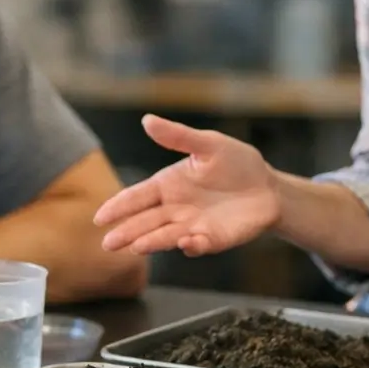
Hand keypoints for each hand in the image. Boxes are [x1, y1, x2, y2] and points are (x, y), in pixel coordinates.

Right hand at [94, 115, 280, 257]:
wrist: (269, 188)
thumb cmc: (237, 163)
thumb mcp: (208, 144)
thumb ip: (178, 136)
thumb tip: (147, 120)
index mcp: (167, 185)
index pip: (136, 197)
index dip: (118, 207)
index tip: (99, 218)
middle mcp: (174, 209)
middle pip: (144, 222)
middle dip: (126, 232)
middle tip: (107, 243)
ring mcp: (191, 226)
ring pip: (164, 236)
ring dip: (150, 242)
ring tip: (135, 247)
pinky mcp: (212, 239)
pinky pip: (197, 244)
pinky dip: (190, 245)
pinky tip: (186, 242)